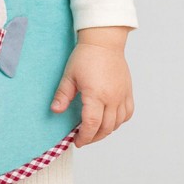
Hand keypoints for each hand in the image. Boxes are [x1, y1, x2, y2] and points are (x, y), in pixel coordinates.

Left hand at [50, 26, 133, 146]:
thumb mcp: (69, 75)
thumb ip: (63, 95)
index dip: (84, 136)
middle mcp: (112, 98)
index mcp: (96, 94)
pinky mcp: (128, 92)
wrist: (104, 42)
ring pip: (117, 124)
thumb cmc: (85, 56)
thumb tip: (55, 110)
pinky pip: (127, 114)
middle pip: (105, 128)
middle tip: (83, 138)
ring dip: (105, 131)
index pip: (91, 124)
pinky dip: (118, 122)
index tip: (77, 141)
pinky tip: (109, 120)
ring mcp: (122, 96)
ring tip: (93, 130)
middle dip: (93, 137)